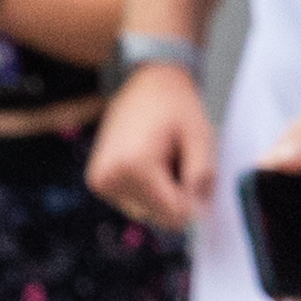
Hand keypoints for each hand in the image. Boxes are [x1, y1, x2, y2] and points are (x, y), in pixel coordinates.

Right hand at [86, 62, 214, 230]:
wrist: (147, 84)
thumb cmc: (177, 107)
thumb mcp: (201, 137)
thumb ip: (202, 177)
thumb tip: (197, 212)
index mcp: (135, 166)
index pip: (174, 215)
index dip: (194, 201)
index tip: (196, 174)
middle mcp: (110, 177)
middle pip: (159, 216)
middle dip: (176, 196)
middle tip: (176, 160)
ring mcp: (100, 181)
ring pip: (146, 212)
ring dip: (161, 194)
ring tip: (163, 159)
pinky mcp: (98, 181)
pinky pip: (134, 202)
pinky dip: (147, 190)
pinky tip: (150, 162)